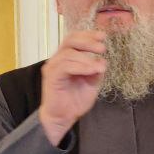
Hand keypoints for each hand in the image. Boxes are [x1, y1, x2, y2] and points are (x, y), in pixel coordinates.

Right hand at [38, 30, 107, 146]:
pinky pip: (65, 66)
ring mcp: (53, 67)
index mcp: (66, 58)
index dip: (88, 35)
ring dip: (86, 58)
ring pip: (68, 53)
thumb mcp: (92, 84)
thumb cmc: (75, 100)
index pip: (74, 39)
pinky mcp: (51, 77)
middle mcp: (57, 59)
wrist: (63, 118)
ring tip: (98, 67)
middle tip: (102, 48)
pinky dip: (80, 67)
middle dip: (88, 42)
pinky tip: (91, 71)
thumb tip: (102, 61)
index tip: (102, 36)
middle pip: (70, 40)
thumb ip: (96, 71)